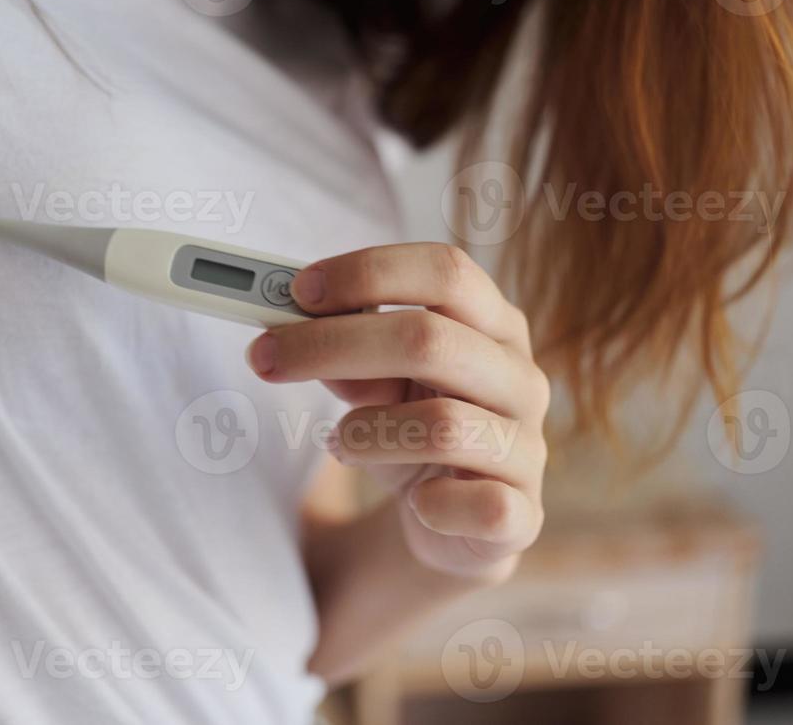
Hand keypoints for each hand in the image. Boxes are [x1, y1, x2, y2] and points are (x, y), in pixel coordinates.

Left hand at [247, 244, 547, 582]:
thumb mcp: (375, 384)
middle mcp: (520, 377)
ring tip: (338, 442)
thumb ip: (345, 354)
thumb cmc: (412, 428)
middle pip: (429, 339)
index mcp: (493, 324)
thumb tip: (292, 331)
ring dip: (365, 431)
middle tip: (264, 357)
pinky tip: (415, 503)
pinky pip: (482, 504)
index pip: (445, 271)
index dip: (368, 273)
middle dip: (331, 344)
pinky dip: (432, 504)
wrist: (453, 521)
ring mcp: (528, 447)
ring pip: (443, 424)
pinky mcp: (523, 515)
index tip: (298, 291)